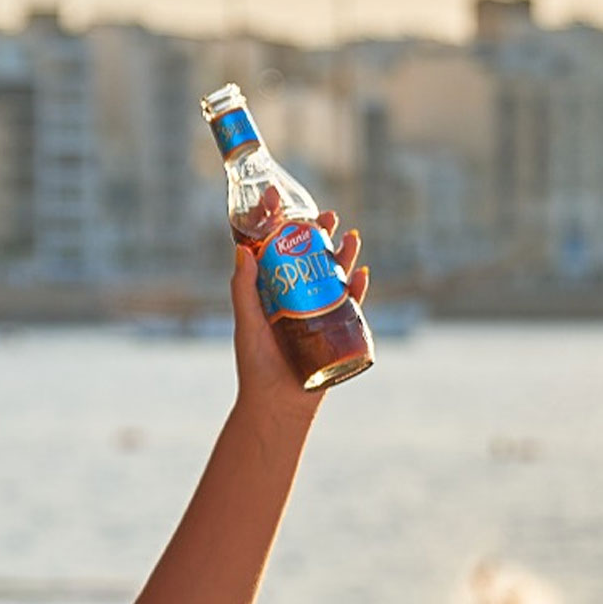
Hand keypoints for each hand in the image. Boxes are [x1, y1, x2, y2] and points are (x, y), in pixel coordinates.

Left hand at [231, 210, 367, 408]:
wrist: (277, 405)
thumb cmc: (256, 367)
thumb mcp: (247, 324)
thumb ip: (244, 290)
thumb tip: (241, 250)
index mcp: (271, 293)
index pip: (275, 252)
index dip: (279, 225)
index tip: (279, 198)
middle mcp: (296, 298)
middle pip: (310, 257)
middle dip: (320, 234)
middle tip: (326, 215)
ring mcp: (318, 312)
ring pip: (334, 275)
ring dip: (344, 254)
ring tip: (349, 235)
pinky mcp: (336, 329)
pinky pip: (351, 304)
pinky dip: (357, 288)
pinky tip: (361, 273)